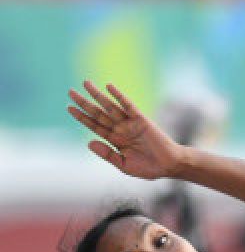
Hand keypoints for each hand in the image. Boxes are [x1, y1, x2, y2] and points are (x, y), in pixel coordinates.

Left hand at [66, 81, 184, 179]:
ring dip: (98, 95)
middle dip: (84, 103)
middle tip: (70, 92)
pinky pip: (128, 105)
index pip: (95, 126)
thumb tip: (89, 142)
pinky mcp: (141, 119)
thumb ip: (107, 154)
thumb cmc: (149, 168)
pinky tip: (110, 87)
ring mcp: (130, 123)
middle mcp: (120, 129)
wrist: (170, 165)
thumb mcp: (124, 165)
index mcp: (115, 140)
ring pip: (110, 107)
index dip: (82, 117)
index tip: (69, 108)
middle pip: (98, 113)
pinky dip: (119, 96)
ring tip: (85, 83)